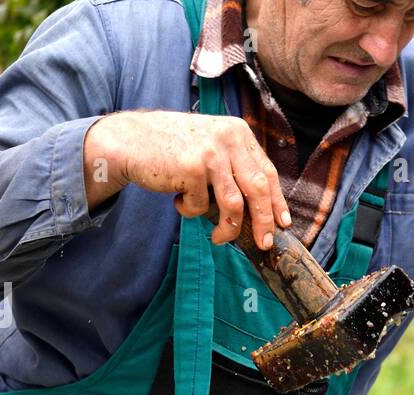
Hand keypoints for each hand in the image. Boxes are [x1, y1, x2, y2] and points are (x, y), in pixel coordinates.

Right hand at [83, 111, 291, 248]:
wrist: (129, 140)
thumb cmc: (171, 150)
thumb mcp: (209, 147)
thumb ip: (233, 167)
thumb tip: (260, 210)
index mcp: (238, 132)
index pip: (267, 172)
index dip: (277, 201)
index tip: (283, 223)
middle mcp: (229, 138)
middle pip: (258, 189)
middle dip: (264, 221)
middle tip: (264, 243)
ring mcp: (211, 152)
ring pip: (234, 204)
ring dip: (227, 229)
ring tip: (217, 238)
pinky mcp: (192, 168)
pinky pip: (201, 206)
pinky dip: (190, 211)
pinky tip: (177, 199)